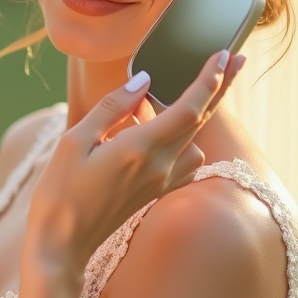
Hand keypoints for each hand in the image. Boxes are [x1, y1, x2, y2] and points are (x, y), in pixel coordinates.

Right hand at [26, 50, 245, 275]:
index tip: (222, 54)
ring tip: (182, 92)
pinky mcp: (156, 192)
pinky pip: (184, 162)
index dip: (208, 79)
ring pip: (193, 141)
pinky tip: (164, 132)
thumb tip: (143, 79)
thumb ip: (112, 107)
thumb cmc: (59, 191)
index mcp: (138, 149)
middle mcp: (158, 166)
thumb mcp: (74, 140)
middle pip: (200, 120)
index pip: (187, 109)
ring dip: (195, 115)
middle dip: (220, 87)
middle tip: (237, 59)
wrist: (62, 243)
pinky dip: (182, 141)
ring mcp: (160, 182)